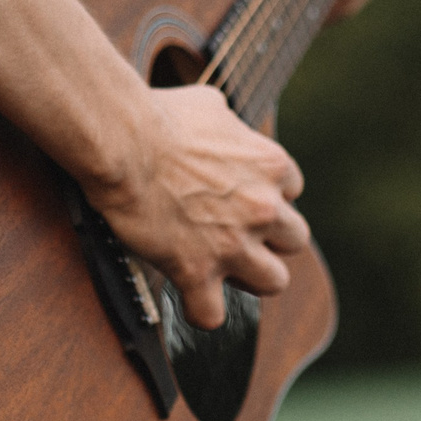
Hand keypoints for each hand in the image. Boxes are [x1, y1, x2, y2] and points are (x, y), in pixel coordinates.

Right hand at [87, 85, 308, 329]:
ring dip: (250, 277)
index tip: (241, 196)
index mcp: (272, 165)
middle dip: (269, 239)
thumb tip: (225, 124)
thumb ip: (231, 126)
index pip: (293, 191)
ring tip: (223, 269)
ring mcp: (234, 243)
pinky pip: (213, 315)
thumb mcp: (211, 106)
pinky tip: (188, 296)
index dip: (267, 196)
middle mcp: (263, 207)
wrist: (124, 142)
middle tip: (236, 234)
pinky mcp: (198, 270)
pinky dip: (200, 310)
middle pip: (295, 240)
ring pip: (274, 281)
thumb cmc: (159, 116)